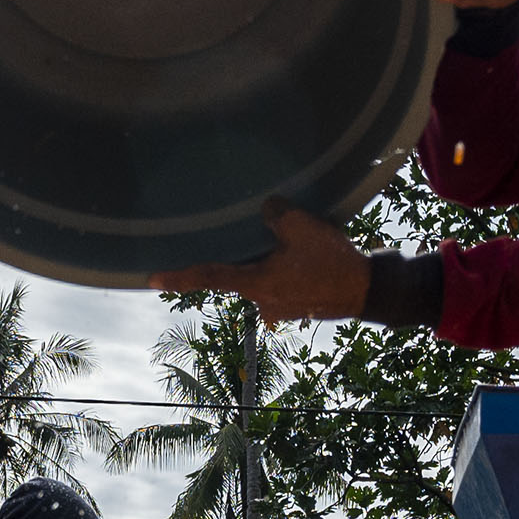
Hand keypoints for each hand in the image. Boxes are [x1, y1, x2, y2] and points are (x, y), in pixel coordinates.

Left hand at [162, 203, 368, 322]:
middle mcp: (261, 302)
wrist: (367, 291)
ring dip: (271, 261)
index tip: (151, 280)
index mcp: (255, 284)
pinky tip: (307, 258)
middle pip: (239, 273)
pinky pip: (281, 282)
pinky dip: (286, 269)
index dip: (178, 277)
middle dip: (247, 256)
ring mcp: (278, 308)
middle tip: (265, 242)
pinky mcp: (295, 306)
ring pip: (262, 277)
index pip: (208, 276)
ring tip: (300, 248)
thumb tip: (265, 210)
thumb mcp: (302, 227)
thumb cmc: (332, 261)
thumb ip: (274, 214)